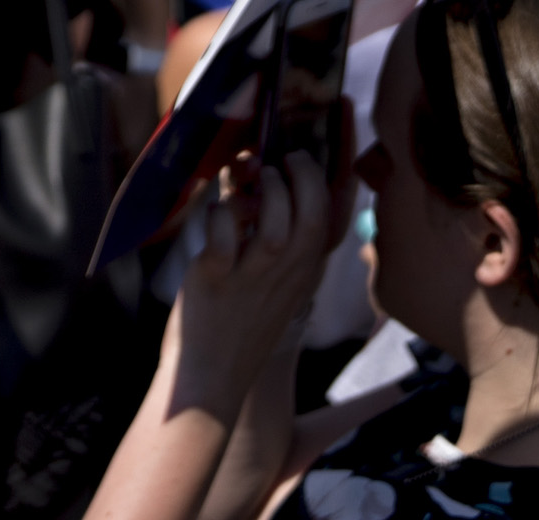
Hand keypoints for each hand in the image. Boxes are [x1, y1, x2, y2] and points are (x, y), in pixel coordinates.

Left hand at [169, 151, 335, 405]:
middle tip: (281, 160)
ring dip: (266, 191)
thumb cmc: (235, 321)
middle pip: (313, 215)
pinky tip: (216, 211)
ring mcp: (252, 278)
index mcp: (302, 273)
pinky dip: (221, 213)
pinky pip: (224, 237)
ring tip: (249, 178)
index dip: (319, 180)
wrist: (210, 379)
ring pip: (277, 225)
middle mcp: (285, 275)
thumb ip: (266, 233)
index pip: (328, 219)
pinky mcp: (216, 280)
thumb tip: (249, 175)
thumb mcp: (268, 282)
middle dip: (303, 176)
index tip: (299, 159)